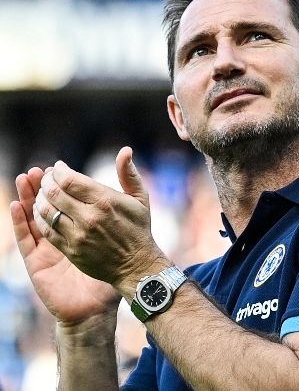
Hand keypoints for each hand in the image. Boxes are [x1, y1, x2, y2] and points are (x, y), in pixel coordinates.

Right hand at [11, 167, 118, 324]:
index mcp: (81, 223)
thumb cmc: (118, 261)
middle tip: (40, 170)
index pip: (67, 197)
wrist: (105, 298)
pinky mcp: (38, 261)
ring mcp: (48, 246)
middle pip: (48, 204)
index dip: (61, 182)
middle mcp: (63, 232)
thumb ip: (128, 189)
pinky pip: (26, 239)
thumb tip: (128, 152)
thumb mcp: (129, 220)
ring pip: (34, 217)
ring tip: (26, 178)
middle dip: (43, 186)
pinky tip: (16, 206)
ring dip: (27, 197)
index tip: (58, 167)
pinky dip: (20, 222)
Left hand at [30, 147, 169, 296]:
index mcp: (105, 201)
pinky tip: (42, 211)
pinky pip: (46, 229)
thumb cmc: (138, 229)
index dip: (59, 171)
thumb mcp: (140, 199)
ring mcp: (78, 234)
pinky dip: (39, 217)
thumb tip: (125, 150)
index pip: (69, 179)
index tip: (58, 168)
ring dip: (40, 198)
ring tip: (43, 193)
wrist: (136, 265)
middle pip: (54, 192)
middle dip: (46, 181)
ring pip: (47, 210)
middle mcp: (90, 217)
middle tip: (47, 179)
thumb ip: (129, 173)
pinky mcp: (71, 249)